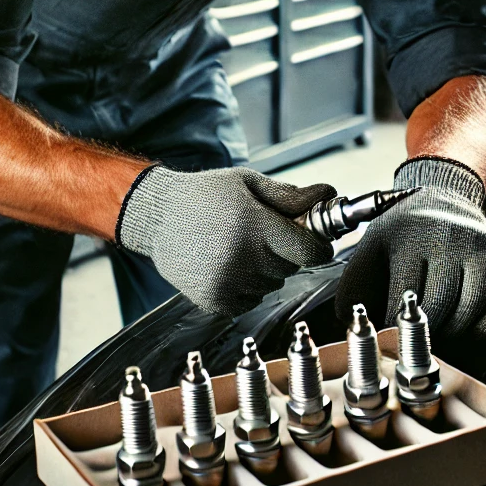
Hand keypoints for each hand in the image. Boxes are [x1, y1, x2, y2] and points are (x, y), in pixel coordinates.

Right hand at [117, 165, 335, 315]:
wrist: (157, 217)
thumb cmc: (204, 195)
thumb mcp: (247, 184)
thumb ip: (290, 196)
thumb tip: (328, 195)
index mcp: (254, 226)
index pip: (309, 251)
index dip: (318, 246)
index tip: (316, 240)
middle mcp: (242, 258)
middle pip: (290, 268)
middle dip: (285, 252)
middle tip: (262, 233)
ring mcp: (227, 283)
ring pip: (271, 285)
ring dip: (264, 270)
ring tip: (237, 246)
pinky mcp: (214, 301)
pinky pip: (250, 300)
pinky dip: (246, 287)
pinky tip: (226, 264)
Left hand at [335, 156, 485, 336]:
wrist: (444, 196)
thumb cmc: (405, 229)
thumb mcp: (371, 246)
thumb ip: (354, 283)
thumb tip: (349, 321)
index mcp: (412, 233)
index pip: (403, 296)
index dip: (394, 321)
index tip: (391, 330)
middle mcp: (451, 238)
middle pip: (440, 307)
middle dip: (425, 331)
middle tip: (416, 337)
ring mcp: (482, 250)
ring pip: (471, 313)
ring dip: (453, 333)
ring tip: (438, 332)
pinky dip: (482, 328)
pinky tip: (465, 325)